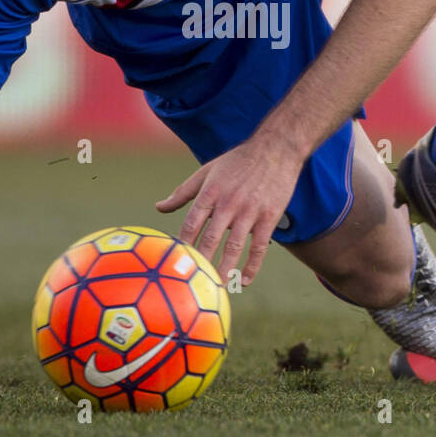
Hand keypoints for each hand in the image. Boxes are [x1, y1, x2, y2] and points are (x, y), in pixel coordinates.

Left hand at [156, 132, 303, 283]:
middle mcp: (228, 202)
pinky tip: (244, 281)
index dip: (182, 244)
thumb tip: (159, 208)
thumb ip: (182, 192)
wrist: (276, 149)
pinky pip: (258, 247)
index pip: (191, 223)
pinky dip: (252, 266)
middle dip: (201, 262)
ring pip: (234, 246)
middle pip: (211, 238)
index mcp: (210, 192)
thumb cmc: (237, 162)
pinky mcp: (269, 217)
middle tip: (192, 284)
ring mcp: (250, 211)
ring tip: (216, 287)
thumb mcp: (206, 172)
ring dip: (224, 269)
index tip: (174, 263)